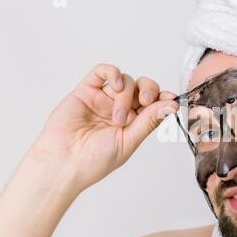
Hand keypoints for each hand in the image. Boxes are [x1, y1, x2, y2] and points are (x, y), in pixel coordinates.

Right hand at [30, 63, 177, 193]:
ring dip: (126, 95)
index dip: (164, 98)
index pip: (154, 104)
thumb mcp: (128, 141)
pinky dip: (113, 73)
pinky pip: (102, 72)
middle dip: (149, 90)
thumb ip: (149, 121)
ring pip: (126, 81)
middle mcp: (121, 109)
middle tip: (145, 101)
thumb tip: (172, 106)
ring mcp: (104, 99)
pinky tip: (116, 85)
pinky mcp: (86, 91)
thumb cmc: (94, 161)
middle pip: (143, 87)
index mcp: (134, 123)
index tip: (172, 98)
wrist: (64, 164)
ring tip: (117, 118)